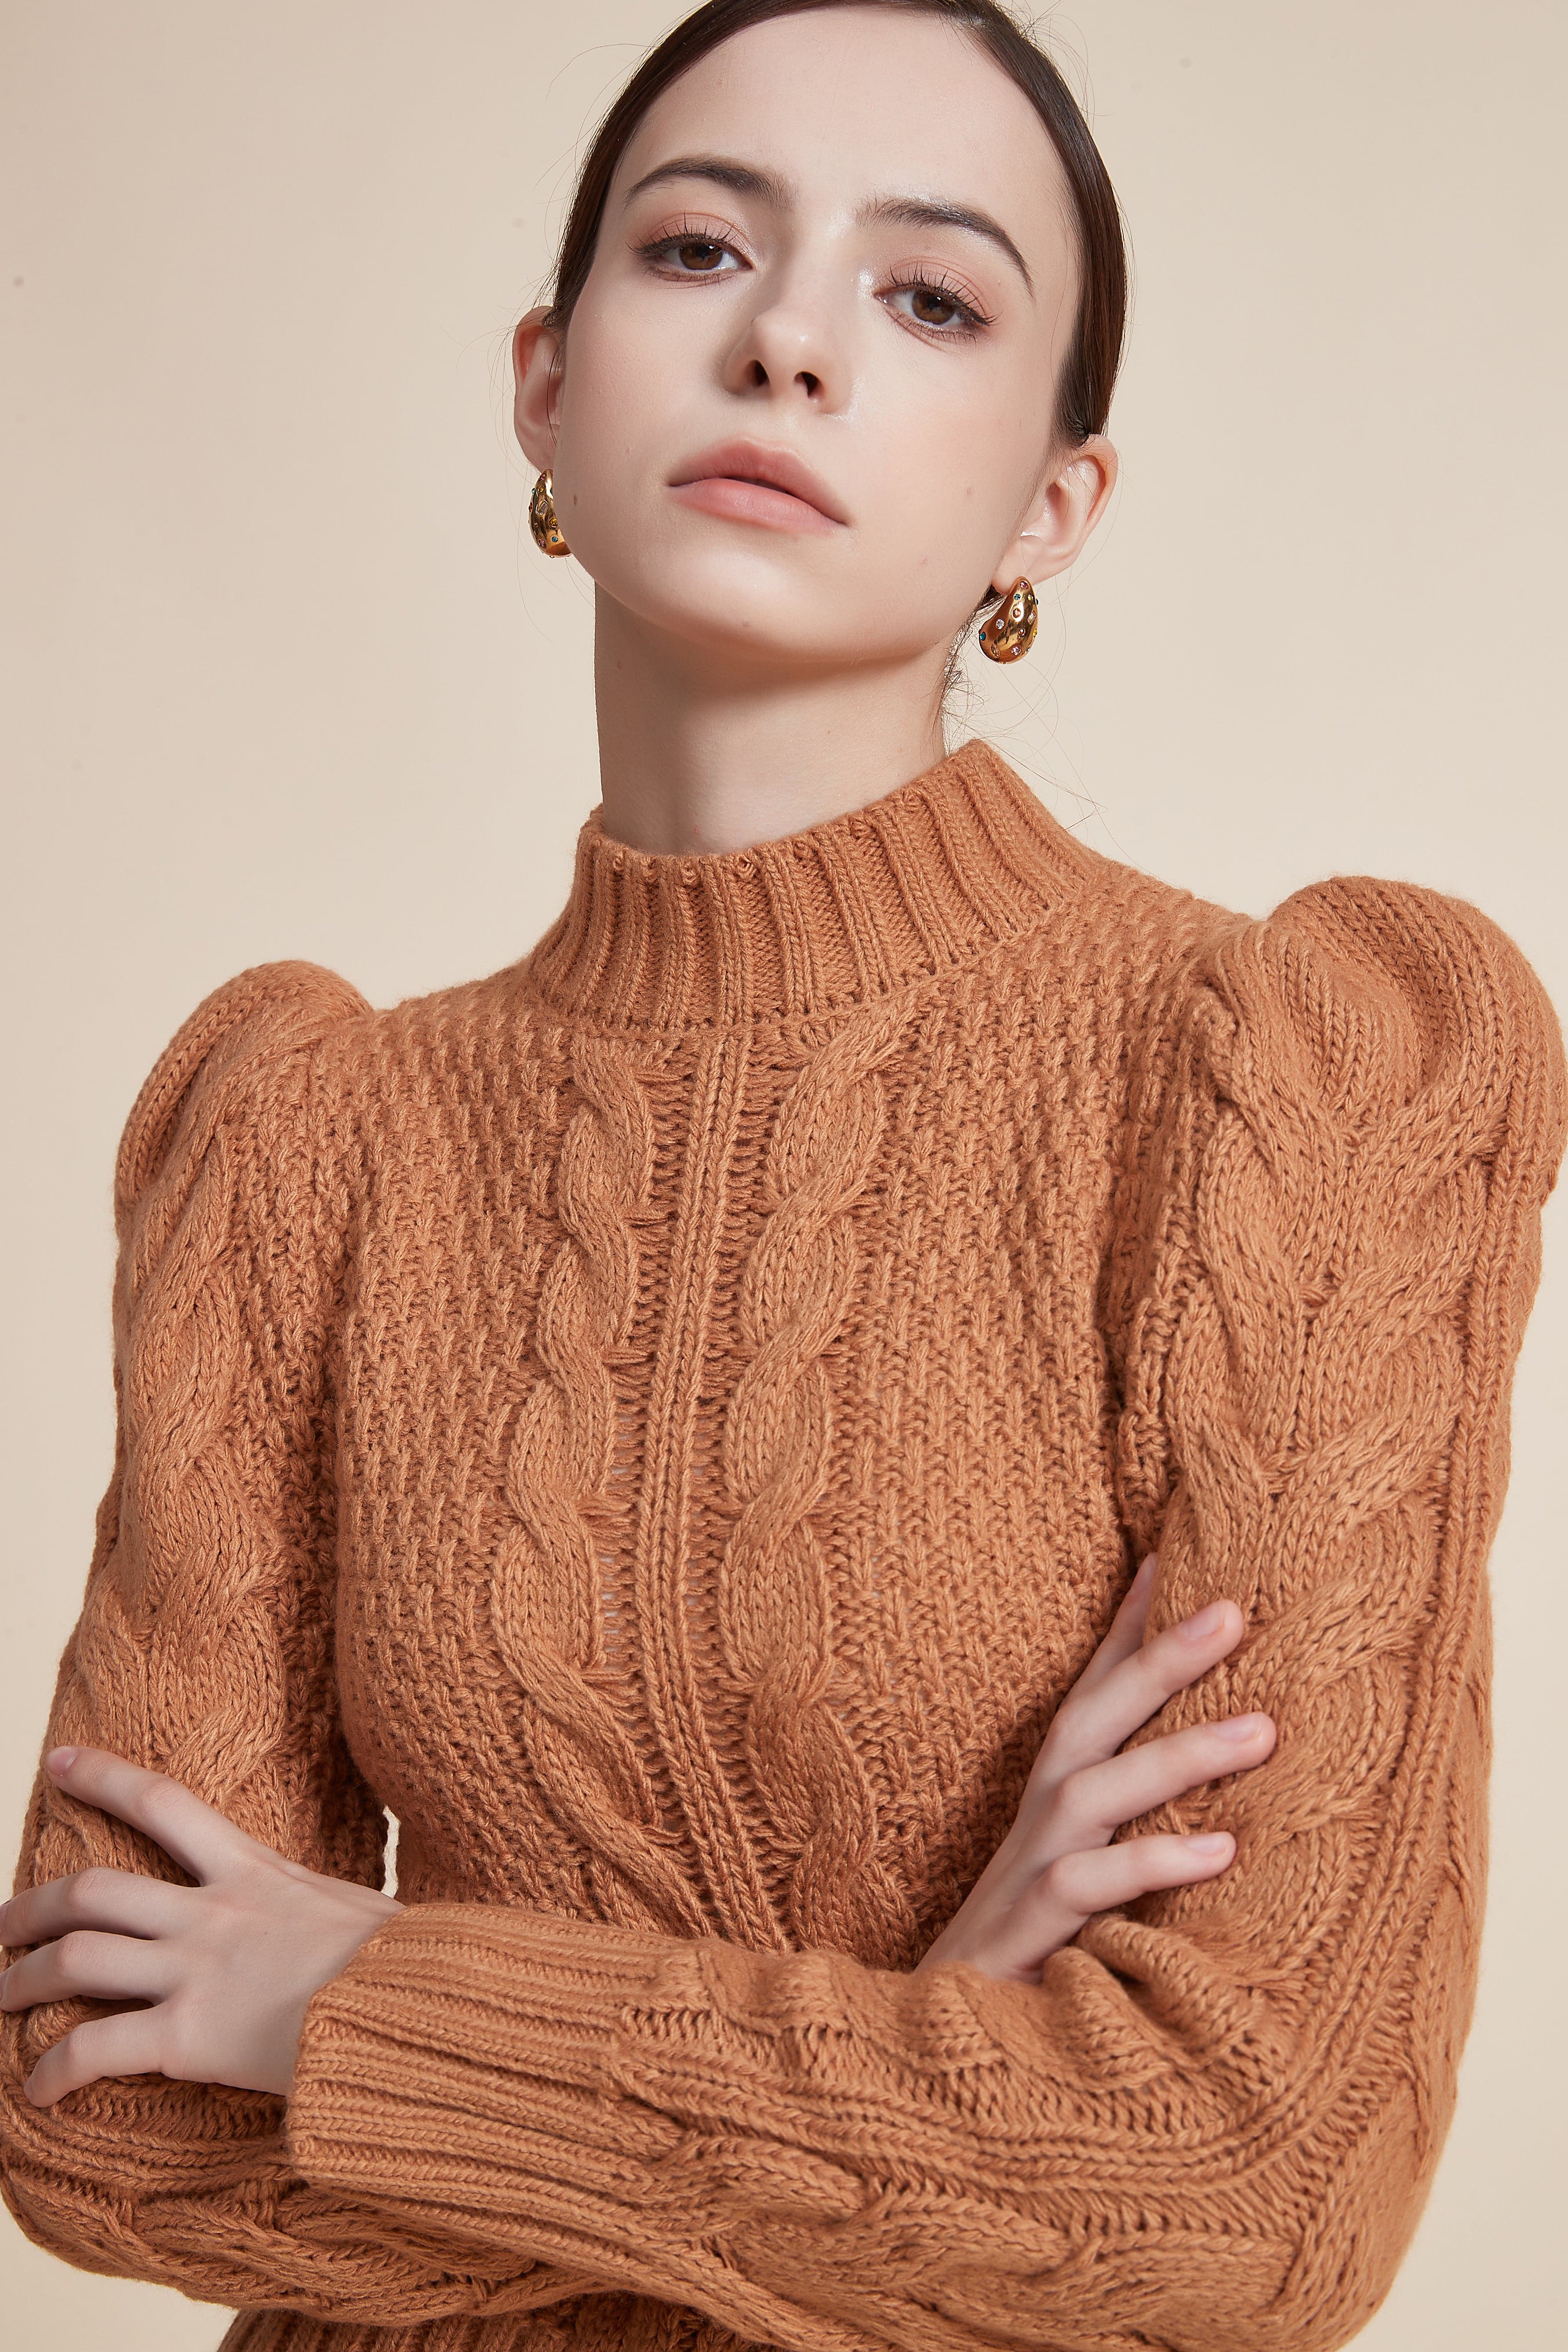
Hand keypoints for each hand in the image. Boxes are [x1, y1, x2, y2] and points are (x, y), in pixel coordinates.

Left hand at [0, 1746, 401, 2105]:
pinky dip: (53, 2071)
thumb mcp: (354, 1905)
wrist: (412, 2008)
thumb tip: (326, 1911)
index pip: (161, 1803)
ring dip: (21, 1980)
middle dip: (27, 1907)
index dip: (103, 1777)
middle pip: (91, 1891)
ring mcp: (195, 1973)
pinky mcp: (188, 2038)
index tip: (59, 1762)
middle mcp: (210, 1913)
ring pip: (77, 1961)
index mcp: (251, 1870)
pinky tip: (35, 2090)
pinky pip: (96, 2049)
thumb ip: (313, 1904)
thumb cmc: (399, 1961)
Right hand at [914, 1554, 1275, 1982]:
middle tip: (1235, 1609)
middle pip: (1092, 1718)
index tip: (1174, 1558)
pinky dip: (1152, 1863)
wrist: (944, 2052)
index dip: (1127, 1629)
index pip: (1091, 1697)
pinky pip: (1090, 1887)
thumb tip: (1226, 1790)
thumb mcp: (1091, 1883)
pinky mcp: (1026, 1935)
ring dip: (1177, 1753)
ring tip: (1262, 1729)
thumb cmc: (1036, 1960)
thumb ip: (1139, 1831)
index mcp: (1053, 1802)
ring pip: (1096, 1791)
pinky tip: (1219, 1852)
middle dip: (1158, 1658)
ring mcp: (1027, 1874)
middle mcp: (1038, 1822)